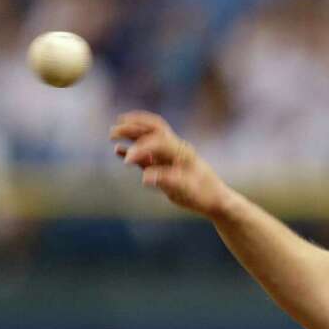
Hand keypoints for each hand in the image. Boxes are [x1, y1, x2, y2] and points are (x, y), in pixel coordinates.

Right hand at [110, 111, 232, 217]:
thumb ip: (166, 181)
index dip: (141, 148)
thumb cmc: (204, 196)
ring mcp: (169, 156)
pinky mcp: (163, 165)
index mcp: (182, 151)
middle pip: (152, 129)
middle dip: (132, 126)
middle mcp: (175, 149)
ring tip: (113, 135)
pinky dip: (132, 150)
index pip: (157, 140)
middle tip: (113, 130)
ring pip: (147, 137)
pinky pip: (146, 154)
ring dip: (130, 134)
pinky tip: (118, 150)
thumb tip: (144, 177)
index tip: (128, 160)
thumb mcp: (186, 191)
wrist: (216, 201)